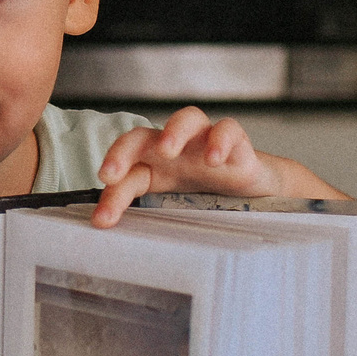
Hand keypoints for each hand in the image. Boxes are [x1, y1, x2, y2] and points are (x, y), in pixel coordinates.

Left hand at [92, 107, 281, 226]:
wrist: (254, 192)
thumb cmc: (208, 195)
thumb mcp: (175, 210)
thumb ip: (148, 217)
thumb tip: (111, 237)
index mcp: (154, 167)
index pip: (126, 175)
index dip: (111, 196)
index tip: (102, 220)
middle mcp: (175, 149)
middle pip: (141, 137)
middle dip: (122, 151)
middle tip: (110, 174)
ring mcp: (204, 142)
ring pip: (187, 118)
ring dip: (174, 130)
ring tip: (167, 150)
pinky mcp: (237, 144)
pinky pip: (229, 129)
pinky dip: (221, 140)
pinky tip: (214, 159)